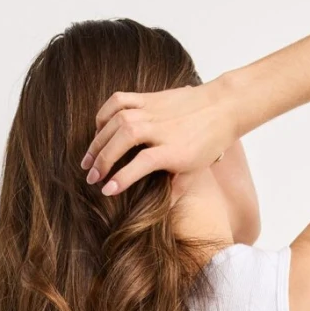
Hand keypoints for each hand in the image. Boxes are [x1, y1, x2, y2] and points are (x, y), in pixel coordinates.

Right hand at [82, 77, 237, 196]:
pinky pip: (119, 100)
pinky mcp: (148, 97)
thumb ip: (175, 190)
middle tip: (90, 177)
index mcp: (172, 149)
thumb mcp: (194, 171)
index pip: (141, 164)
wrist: (221, 106)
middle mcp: (159, 128)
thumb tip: (161, 213)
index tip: (106, 190)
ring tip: (87, 159)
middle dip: (103, 160)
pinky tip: (98, 129)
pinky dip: (104, 113)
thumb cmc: (208, 143)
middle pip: (123, 141)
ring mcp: (152, 110)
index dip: (122, 178)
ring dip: (97, 141)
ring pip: (117, 121)